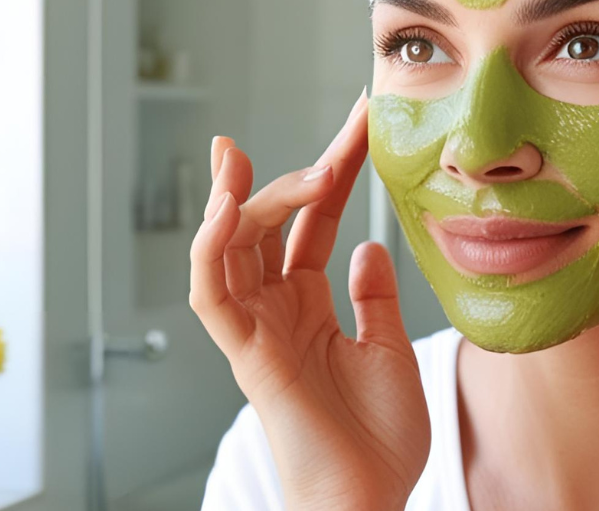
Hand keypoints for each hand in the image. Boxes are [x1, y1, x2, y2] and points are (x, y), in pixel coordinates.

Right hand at [189, 90, 431, 510]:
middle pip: (268, 224)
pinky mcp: (244, 353)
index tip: (360, 124)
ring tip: (239, 153)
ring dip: (232, 197)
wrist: (369, 500)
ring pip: (226, 247)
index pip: (313, 223)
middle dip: (291, 171)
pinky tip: (223, 207)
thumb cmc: (379, 440)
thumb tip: (366, 245)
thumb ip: (375, 297)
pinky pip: (211, 293)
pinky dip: (209, 249)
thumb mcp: (389, 350)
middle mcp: (274, 309)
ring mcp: (256, 328)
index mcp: (307, 305)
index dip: (333, 171)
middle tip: (341, 127)